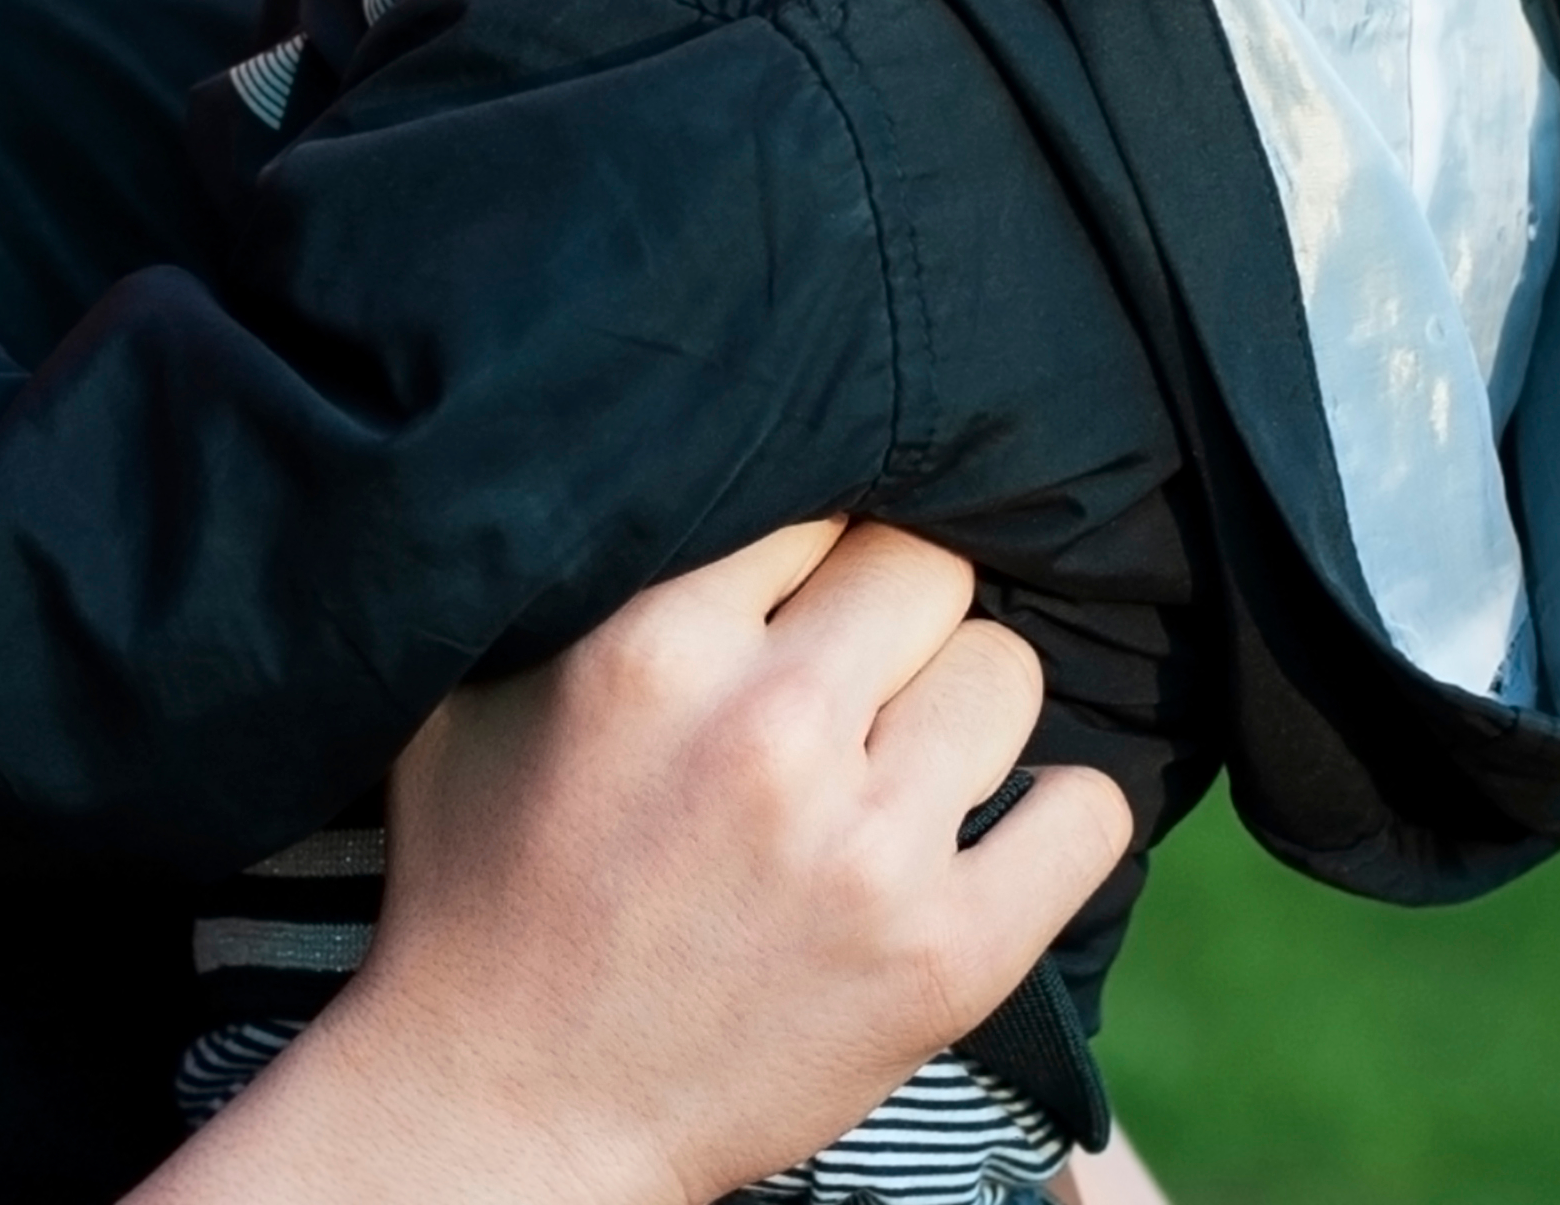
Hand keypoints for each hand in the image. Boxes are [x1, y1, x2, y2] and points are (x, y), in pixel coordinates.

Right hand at [141, 521, 1130, 1204]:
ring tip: (900, 755)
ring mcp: (871, 847)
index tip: (793, 596)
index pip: (819, 504)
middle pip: (926, 568)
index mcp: (657, 646)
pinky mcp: (946, 955)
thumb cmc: (481, 889)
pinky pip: (1086, 815)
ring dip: (958, 707)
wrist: (507, 1108)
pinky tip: (985, 828)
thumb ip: (570, 571)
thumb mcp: (473, 693)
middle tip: (851, 671)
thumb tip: (655, 451)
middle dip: (890, 613)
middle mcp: (774, 729)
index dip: (809, 553)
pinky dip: (1052, 815)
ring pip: (1006, 672)